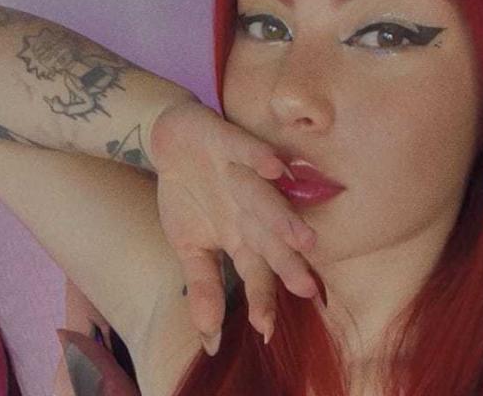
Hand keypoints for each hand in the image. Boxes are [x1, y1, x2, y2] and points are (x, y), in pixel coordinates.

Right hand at [148, 99, 319, 354]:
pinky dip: (260, 159)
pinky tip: (275, 167)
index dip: (261, 299)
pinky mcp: (235, 145)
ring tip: (303, 240)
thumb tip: (210, 340)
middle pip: (273, 241)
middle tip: (307, 288)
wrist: (175, 141)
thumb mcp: (188, 246)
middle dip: (288, 264)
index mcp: (243, 238)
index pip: (256, 273)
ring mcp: (246, 179)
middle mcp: (252, 213)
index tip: (265, 331)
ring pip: (268, 200)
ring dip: (284, 218)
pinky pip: (249, 151)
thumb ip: (203, 287)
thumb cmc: (190, 196)